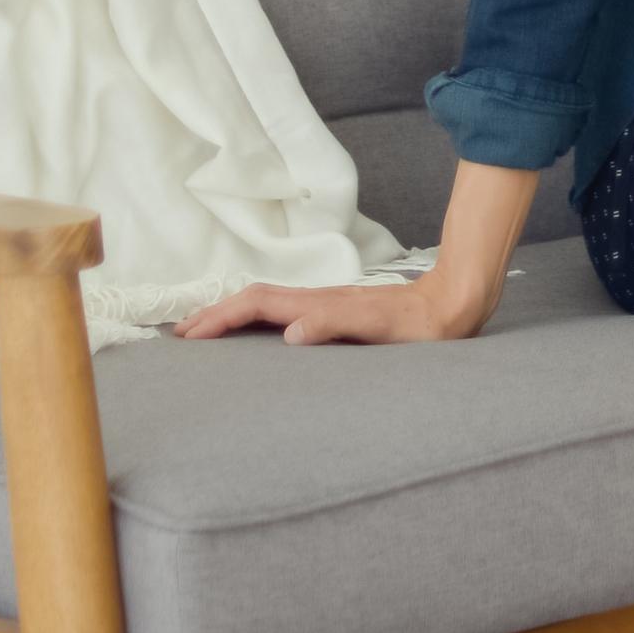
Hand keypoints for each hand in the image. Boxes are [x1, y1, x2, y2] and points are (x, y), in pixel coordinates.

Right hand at [173, 268, 488, 344]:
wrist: (452, 306)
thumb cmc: (420, 325)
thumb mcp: (379, 328)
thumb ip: (334, 325)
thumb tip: (288, 333)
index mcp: (319, 304)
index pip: (257, 304)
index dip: (221, 316)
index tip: (190, 333)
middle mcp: (317, 301)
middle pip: (254, 299)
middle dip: (215, 313)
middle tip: (181, 333)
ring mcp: (326, 306)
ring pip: (266, 304)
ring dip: (232, 314)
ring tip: (206, 331)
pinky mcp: (337, 314)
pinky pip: (283, 313)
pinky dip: (257, 319)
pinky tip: (258, 333)